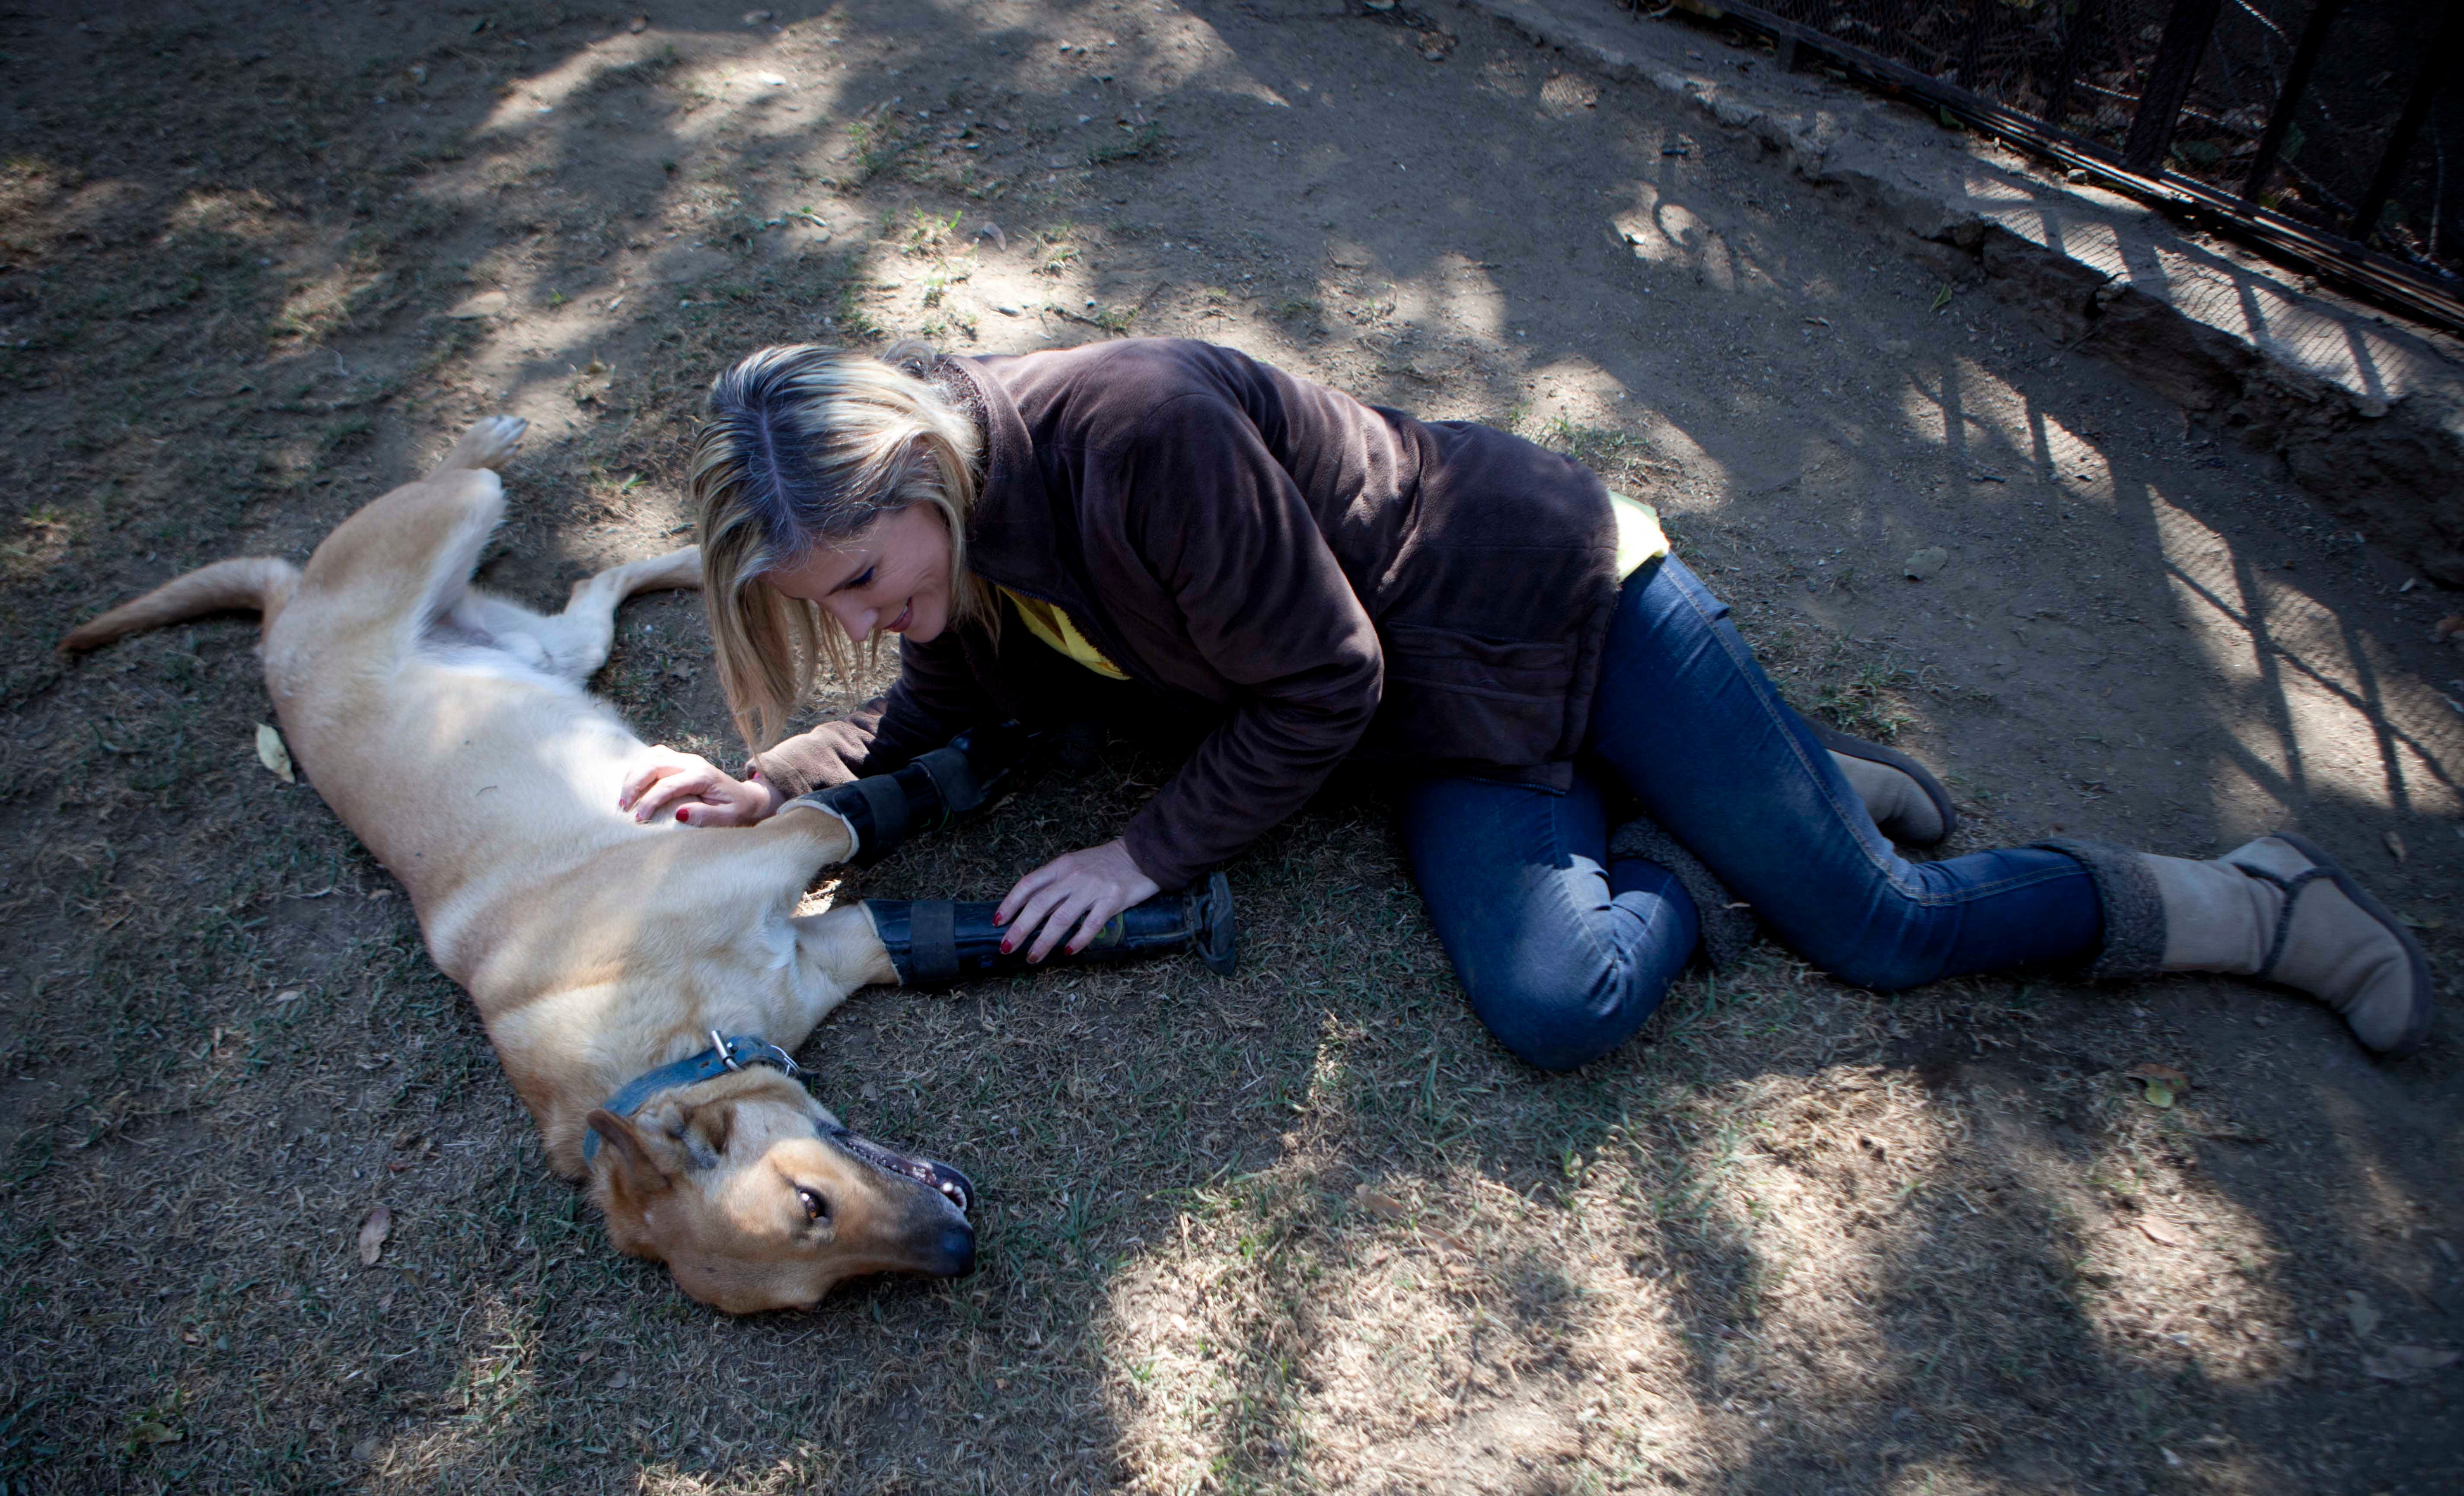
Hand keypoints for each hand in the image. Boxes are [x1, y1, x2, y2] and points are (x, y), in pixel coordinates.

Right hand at [617, 748, 784, 827]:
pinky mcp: (680, 761)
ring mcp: (686, 759)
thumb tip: (679, 814)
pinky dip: (639, 768)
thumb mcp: (728, 819)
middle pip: (654, 763)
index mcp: (703, 776)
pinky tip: (633, 786)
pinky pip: (654, 757)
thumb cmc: (737, 811)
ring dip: (634, 774)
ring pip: (651, 755)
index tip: (640, 819)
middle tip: (624, 807)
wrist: (747, 798)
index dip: (650, 801)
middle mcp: (693, 762)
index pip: (668, 784)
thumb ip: (705, 816)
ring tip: (625, 798)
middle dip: (634, 784)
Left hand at [994, 839, 1159, 961]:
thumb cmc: (1103, 863)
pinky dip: (1077, 941)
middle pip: (1039, 905)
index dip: (1010, 903)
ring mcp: (1093, 889)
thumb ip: (1055, 884)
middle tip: (1006, 947)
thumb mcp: (1074, 865)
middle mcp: (1073, 876)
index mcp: (1061, 866)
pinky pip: (1090, 926)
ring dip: (1043, 941)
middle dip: (1020, 929)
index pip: (1028, 885)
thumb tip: (1030, 910)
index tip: (997, 921)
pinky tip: (1067, 952)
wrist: (1140, 855)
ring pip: (1061, 919)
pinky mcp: (1112, 901)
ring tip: (1033, 957)